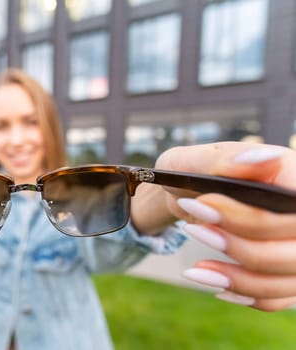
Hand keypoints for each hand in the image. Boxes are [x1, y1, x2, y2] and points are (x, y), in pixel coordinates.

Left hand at [156, 141, 295, 310]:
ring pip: (286, 277)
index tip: (203, 207)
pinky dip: (244, 293)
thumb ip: (222, 160)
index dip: (252, 218)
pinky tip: (214, 281)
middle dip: (238, 246)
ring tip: (197, 267)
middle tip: (194, 230)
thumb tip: (258, 157)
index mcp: (289, 173)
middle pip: (293, 247)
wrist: (184, 197)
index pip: (293, 204)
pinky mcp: (285, 272)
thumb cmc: (189, 173)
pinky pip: (277, 297)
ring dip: (238, 277)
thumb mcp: (191, 160)